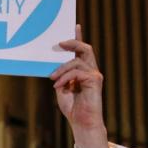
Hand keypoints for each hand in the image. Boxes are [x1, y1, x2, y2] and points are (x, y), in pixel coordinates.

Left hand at [50, 25, 109, 147]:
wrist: (82, 123)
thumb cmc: (73, 107)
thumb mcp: (61, 89)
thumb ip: (60, 76)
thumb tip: (53, 66)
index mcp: (83, 70)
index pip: (82, 50)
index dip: (78, 37)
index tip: (75, 25)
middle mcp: (91, 70)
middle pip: (85, 48)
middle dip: (73, 42)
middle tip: (59, 42)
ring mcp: (94, 74)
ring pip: (77, 61)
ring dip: (62, 69)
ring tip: (53, 79)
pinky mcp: (95, 81)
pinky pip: (77, 72)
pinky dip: (65, 78)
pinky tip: (58, 86)